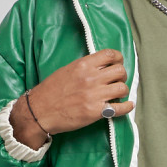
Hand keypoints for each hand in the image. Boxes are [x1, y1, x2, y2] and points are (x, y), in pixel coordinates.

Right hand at [9, 48, 134, 146]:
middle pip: (120, 71)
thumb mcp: (67, 70)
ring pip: (122, 88)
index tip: (118, 64)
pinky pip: (121, 108)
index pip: (111, 55)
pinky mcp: (96, 112)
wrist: (40, 111)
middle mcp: (91, 78)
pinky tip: (127, 106)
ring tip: (117, 94)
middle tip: (117, 81)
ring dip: (122, 91)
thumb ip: (85, 67)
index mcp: (84, 65)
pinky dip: (127, 107)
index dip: (119, 59)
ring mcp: (95, 95)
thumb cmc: (51, 91)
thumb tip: (100, 66)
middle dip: (122, 76)